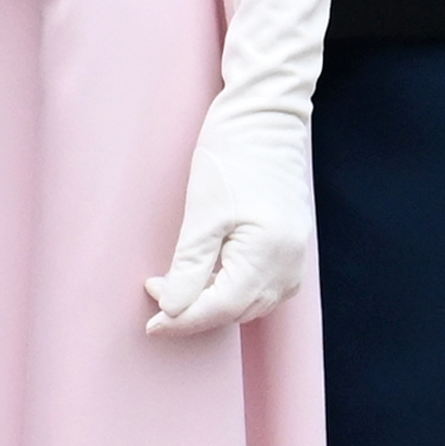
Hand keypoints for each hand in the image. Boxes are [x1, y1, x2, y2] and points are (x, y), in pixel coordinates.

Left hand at [144, 104, 313, 336]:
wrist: (265, 122)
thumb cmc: (231, 157)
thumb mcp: (201, 213)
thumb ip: (189, 266)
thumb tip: (173, 309)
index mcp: (269, 255)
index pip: (220, 308)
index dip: (182, 321)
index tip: (150, 323)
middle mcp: (289, 265)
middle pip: (236, 311)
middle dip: (193, 313)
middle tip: (154, 295)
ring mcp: (294, 260)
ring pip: (249, 305)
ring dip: (210, 305)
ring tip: (174, 287)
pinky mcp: (290, 251)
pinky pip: (260, 289)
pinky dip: (230, 292)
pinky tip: (204, 280)